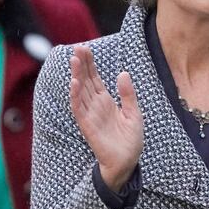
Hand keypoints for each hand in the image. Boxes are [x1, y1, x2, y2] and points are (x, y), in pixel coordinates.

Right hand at [70, 45, 143, 191]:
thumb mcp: (134, 113)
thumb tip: (122, 73)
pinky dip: (76, 96)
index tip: (85, 48)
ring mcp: (90, 115)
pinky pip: (79, 108)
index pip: (95, 78)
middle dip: (82, 64)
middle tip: (78, 47)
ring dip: (77, 76)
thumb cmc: (130, 140)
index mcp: (106, 101)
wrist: (128, 162)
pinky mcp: (87, 125)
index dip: (90, 64)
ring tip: (74, 60)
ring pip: (80, 91)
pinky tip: (75, 83)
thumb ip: (128, 94)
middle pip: (86, 81)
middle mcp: (96, 106)